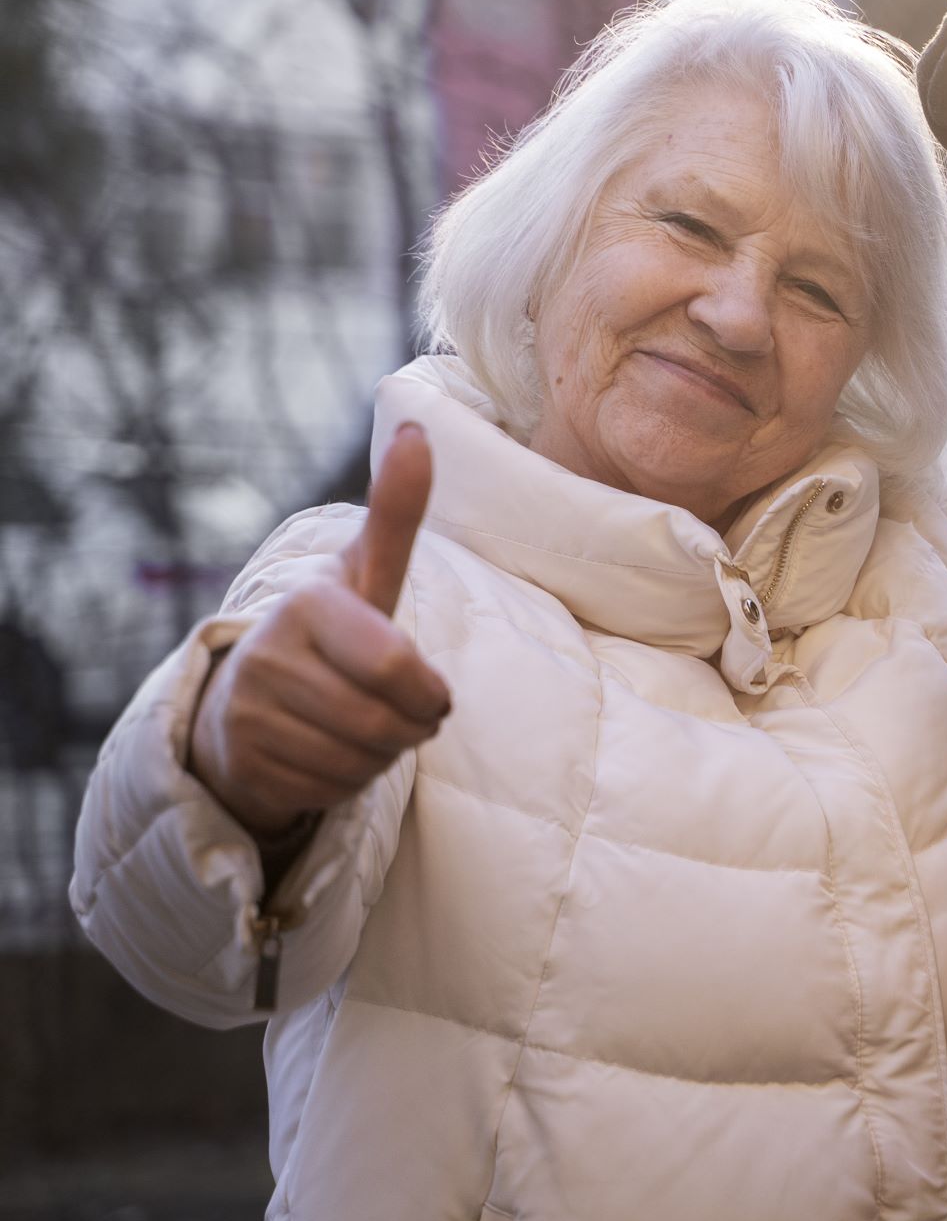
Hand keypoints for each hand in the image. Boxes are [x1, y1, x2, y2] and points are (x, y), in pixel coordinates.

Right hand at [189, 424, 449, 836]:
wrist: (250, 695)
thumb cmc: (334, 628)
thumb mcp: (369, 572)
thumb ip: (397, 510)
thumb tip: (419, 430)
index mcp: (307, 602)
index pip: (393, 663)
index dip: (428, 692)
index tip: (435, 694)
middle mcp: (264, 654)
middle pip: (381, 722)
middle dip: (411, 729)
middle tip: (406, 716)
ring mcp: (243, 712)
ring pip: (358, 761)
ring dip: (383, 756)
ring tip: (363, 727)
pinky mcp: (238, 764)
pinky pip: (328, 790)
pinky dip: (348, 782)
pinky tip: (329, 754)